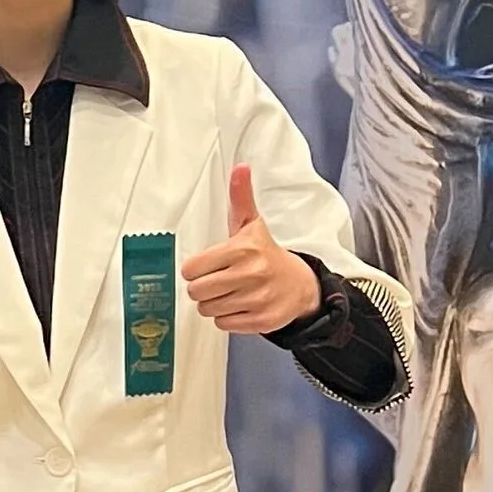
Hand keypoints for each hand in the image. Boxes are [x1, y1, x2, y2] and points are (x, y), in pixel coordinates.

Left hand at [181, 163, 320, 335]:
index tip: (207, 266)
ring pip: (208, 310)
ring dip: (213, 304)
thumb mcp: (252, 225)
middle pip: (197, 292)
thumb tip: (241, 167)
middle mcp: (250, 275)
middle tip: (216, 281)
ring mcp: (257, 300)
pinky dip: (227, 318)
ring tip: (229, 292)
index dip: (195, 269)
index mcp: (242, 249)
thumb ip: (241, 197)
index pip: (192, 269)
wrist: (300, 285)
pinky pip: (224, 324)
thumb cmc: (266, 253)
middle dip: (202, 288)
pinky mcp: (261, 321)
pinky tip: (239, 305)